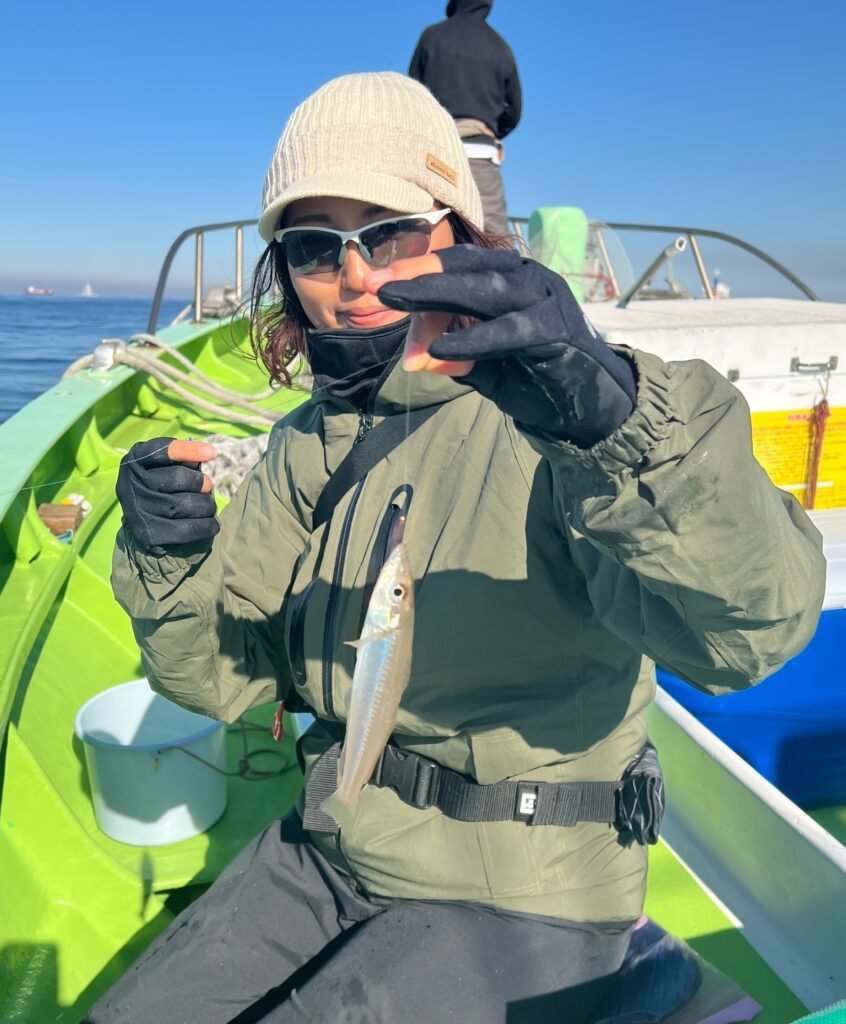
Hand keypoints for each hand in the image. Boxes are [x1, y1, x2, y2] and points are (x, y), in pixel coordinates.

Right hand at [116, 438, 218, 552]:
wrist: (145, 525)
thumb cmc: (162, 487)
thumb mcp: (165, 466)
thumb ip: (181, 459)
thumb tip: (204, 454)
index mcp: (135, 461)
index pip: (161, 451)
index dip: (188, 450)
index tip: (212, 452)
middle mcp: (131, 485)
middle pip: (179, 478)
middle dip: (201, 483)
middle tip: (207, 486)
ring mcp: (138, 512)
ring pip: (189, 504)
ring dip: (207, 505)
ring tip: (206, 506)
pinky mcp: (149, 535)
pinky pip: (191, 529)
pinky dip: (208, 525)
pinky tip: (209, 523)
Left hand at [364, 245, 636, 446]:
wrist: (590, 408)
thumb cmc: (536, 379)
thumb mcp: (485, 367)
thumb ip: (453, 358)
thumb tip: (415, 358)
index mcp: (511, 279)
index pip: (458, 265)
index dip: (417, 271)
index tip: (375, 284)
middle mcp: (528, 279)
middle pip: (466, 268)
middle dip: (417, 276)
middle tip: (375, 285)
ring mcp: (544, 300)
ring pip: (485, 289)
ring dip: (436, 294)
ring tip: (395, 301)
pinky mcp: (555, 330)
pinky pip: (507, 330)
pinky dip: (473, 337)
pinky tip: (440, 346)